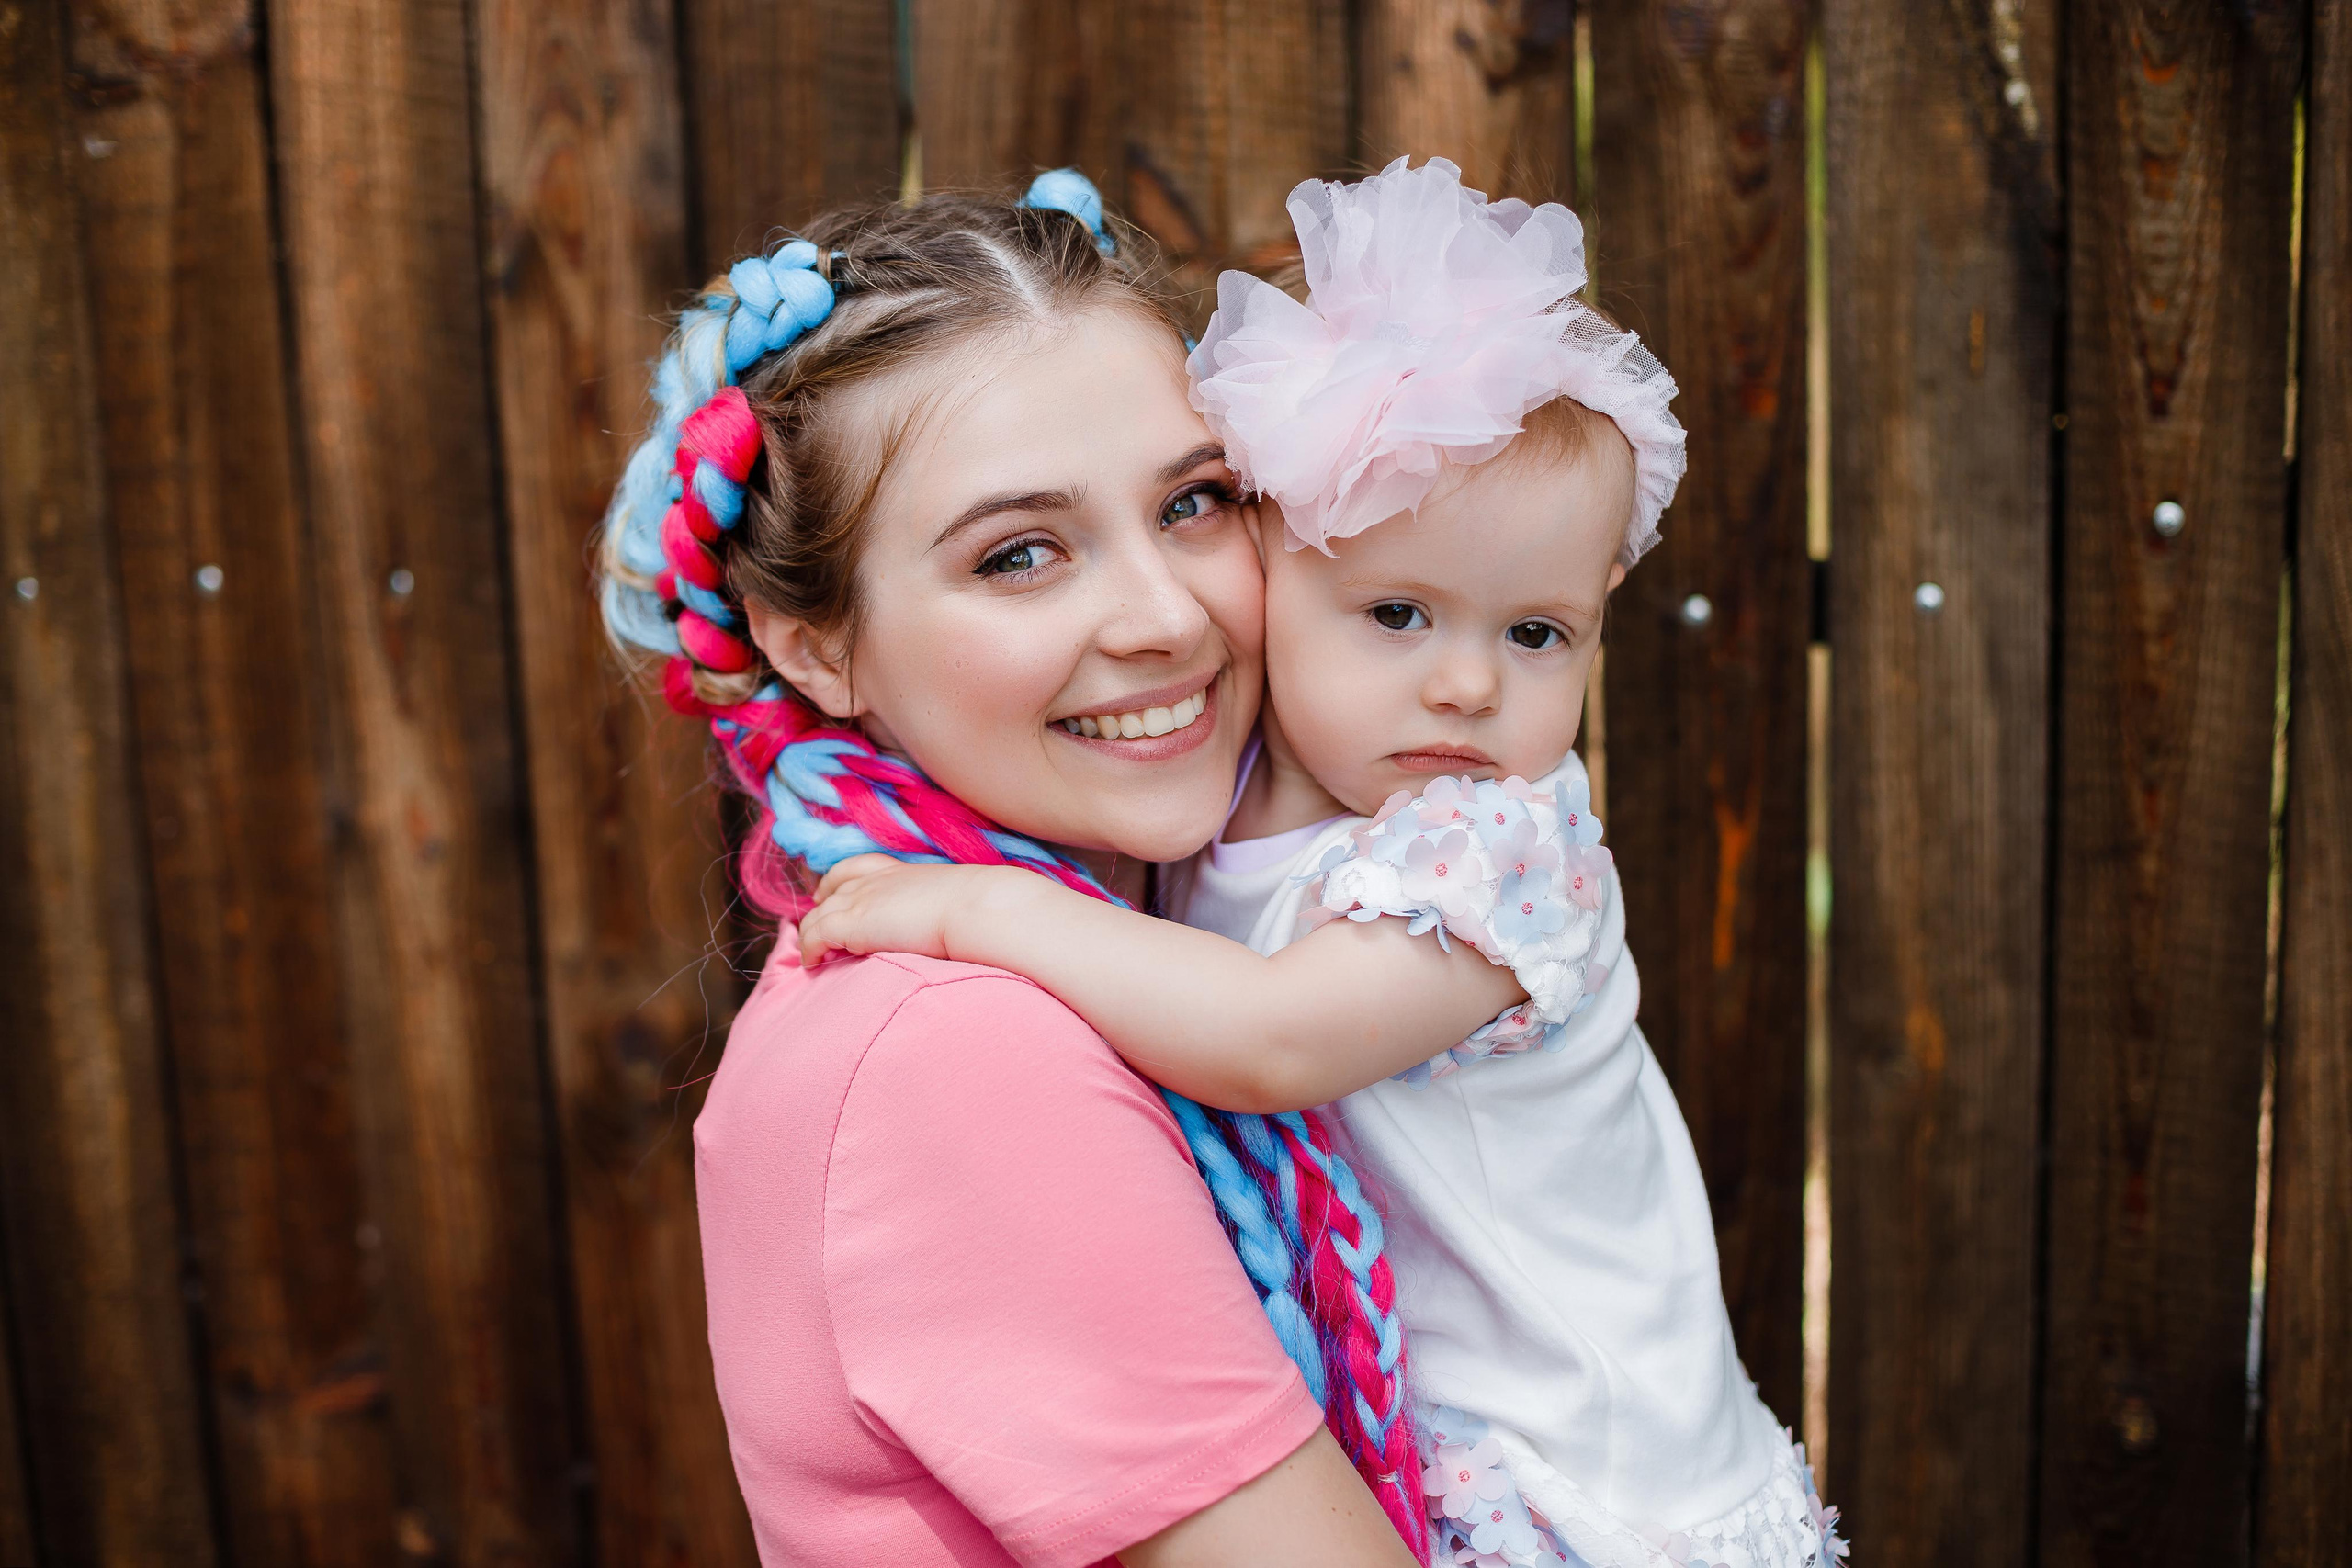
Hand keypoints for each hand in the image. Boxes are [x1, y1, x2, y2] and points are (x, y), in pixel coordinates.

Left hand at [797, 856, 1022, 967]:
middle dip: (818, 908)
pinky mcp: (852, 924)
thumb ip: (939, 908)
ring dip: (811, 936)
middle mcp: (875, 881)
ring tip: (815, 958)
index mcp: (900, 872)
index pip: (855, 867)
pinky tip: (815, 965)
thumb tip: (950, 924)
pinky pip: (814, 937)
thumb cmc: (979, 909)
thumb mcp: (954, 900)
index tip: (827, 895)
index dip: (836, 882)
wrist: (977, 908)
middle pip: (830, 890)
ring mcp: (861, 900)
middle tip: (815, 931)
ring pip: (816, 916)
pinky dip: (810, 951)